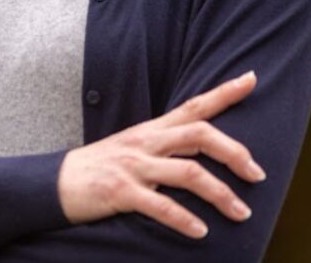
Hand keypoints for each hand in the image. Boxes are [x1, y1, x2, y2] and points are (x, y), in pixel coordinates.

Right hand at [58, 70, 267, 239]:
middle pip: (199, 135)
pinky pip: (161, 206)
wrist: (54, 183)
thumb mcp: (130, 147)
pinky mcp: (120, 192)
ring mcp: (132, 166)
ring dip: (221, 195)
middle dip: (235, 153)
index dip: (223, 92)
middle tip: (257, 174)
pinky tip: (200, 232)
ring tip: (241, 213)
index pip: (192, 106)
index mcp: (150, 131)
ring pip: (189, 173)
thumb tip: (201, 152)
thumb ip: (163, 145)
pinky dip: (185, 220)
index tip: (250, 79)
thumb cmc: (98, 167)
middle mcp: (144, 143)